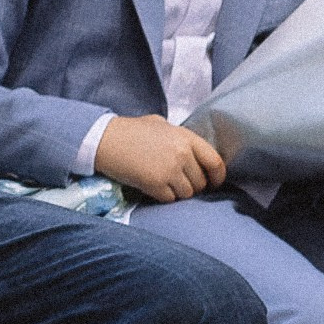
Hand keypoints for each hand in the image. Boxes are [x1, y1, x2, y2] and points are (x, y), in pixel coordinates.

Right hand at [95, 115, 227, 202]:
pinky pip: (170, 199)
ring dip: (178, 193)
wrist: (105, 139)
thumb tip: (193, 152)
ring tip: (165, 185)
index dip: (218, 176)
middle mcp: (181, 154)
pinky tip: (154, 188)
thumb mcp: (160, 124)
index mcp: (185, 138)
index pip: (215, 162)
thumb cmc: (130, 130)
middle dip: (193, 186)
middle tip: (180, 184)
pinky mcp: (155, 184)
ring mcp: (169, 170)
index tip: (213, 183)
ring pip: (186, 194)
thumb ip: (179, 137)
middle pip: (201, 182)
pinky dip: (164, 197)